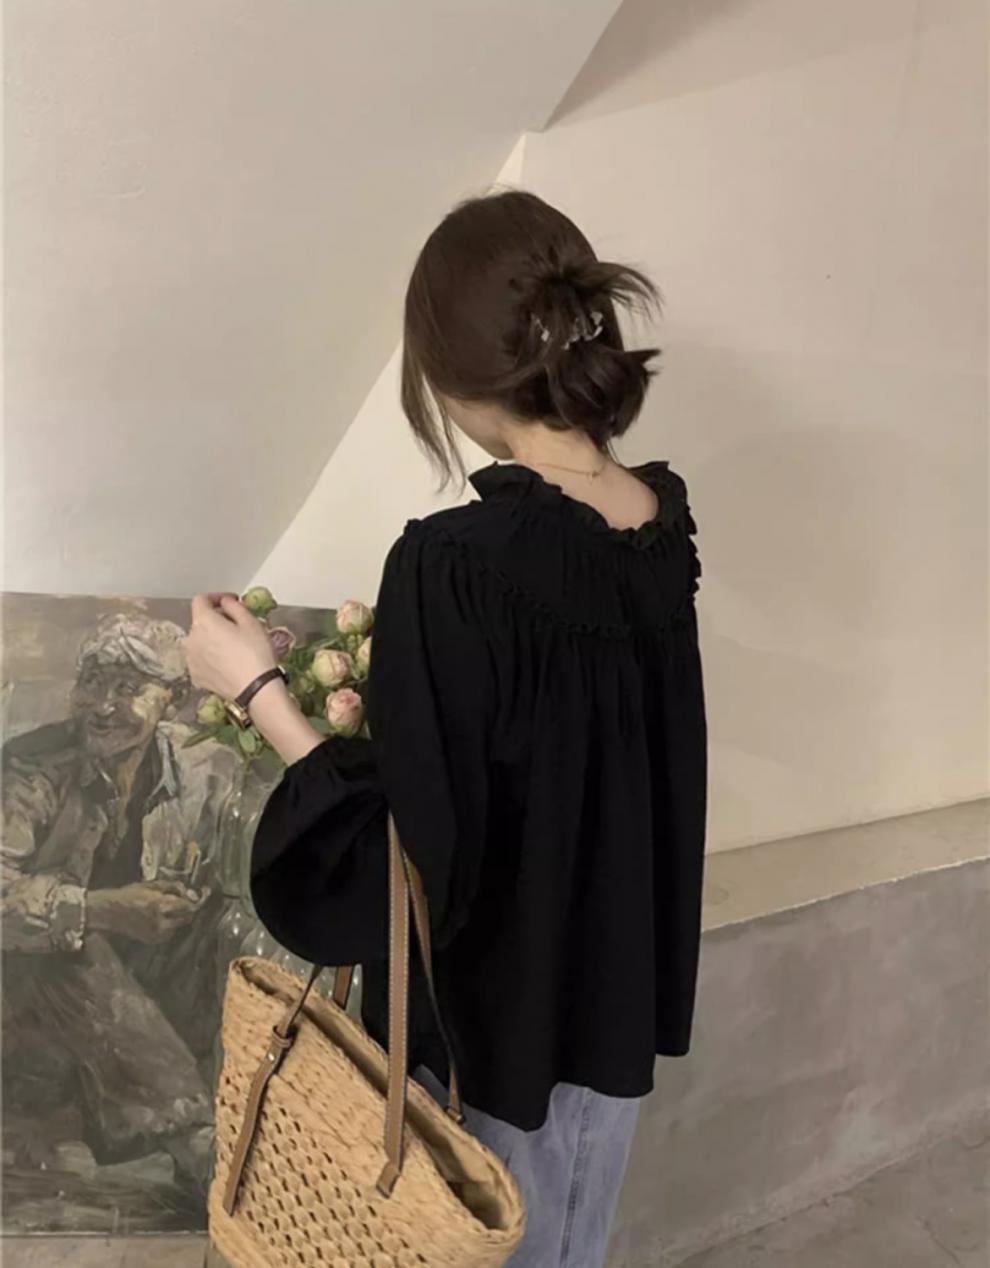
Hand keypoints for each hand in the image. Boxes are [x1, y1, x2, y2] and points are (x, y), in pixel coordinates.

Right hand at [87, 879, 210, 942]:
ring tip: (168, 911)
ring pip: (178, 927)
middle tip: (185, 903)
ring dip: (178, 919)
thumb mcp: (152, 884)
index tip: (197, 896)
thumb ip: (173, 887)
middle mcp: (160, 922)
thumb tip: (191, 892)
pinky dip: (169, 927)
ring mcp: (155, 934)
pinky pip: (168, 934)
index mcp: (160, 905)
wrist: (109, 912)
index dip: (194, 901)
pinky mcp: (151, 940)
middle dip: (187, 911)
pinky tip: (160, 919)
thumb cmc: (130, 894)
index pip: (187, 906)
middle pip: (186, 918)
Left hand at [183, 592, 276, 700]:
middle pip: (200, 622)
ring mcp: (191, 659)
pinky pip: (201, 659)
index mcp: (203, 622)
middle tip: (236, 624)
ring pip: (199, 641)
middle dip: (216, 619)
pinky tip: (227, 661)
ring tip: (232, 645)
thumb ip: (234, 606)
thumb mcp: (251, 622)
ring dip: (212, 638)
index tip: (230, 601)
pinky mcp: (196, 676)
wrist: (255, 689)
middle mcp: (191, 639)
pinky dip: (211, 656)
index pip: (201, 600)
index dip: (215, 596)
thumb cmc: (256, 652)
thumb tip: (225, 603)